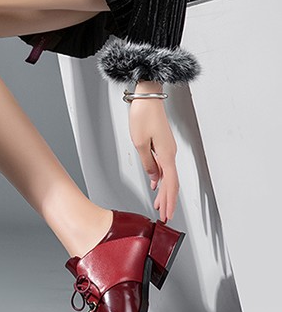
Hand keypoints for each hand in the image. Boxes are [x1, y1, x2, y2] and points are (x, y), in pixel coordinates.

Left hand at [128, 83, 178, 221]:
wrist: (148, 96)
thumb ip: (147, 162)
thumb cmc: (143, 115)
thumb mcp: (139, 142)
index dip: (170, 200)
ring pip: (168, 174)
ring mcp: (167, 148)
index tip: (168, 214)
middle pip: (171, 182)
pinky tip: (155, 183)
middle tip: (164, 215)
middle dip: (168, 200)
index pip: (170, 183)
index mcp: (167, 154)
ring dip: (164, 190)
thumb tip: (154, 176)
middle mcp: (170, 152)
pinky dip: (161, 177)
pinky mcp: (163, 144)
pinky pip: (164, 165)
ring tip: (160, 204)